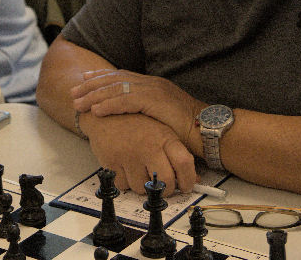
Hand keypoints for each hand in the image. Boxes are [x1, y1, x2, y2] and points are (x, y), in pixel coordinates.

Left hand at [72, 69, 205, 151]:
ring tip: (78, 103)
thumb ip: (148, 111)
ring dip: (95, 96)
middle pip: (115, 79)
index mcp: (153, 85)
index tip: (85, 79)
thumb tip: (132, 117)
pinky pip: (126, 101)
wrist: (206, 129)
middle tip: (74, 91)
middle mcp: (152, 83)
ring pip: (117, 89)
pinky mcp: (155, 101)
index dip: (101, 77)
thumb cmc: (187, 128)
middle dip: (92, 85)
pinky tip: (96, 110)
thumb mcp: (163, 115)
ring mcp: (153, 90)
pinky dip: (109, 105)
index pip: (122, 76)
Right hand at [82, 112, 196, 196]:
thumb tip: (195, 179)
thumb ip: (178, 154)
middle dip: (167, 189)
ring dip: (144, 185)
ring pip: (143, 188)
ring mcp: (129, 155)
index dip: (188, 180)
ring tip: (141, 170)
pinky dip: (126, 182)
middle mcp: (148, 146)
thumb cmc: (137, 122)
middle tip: (164, 186)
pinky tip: (126, 168)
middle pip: (166, 182)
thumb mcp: (162, 131)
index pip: (184, 163)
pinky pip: (123, 186)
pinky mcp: (111, 162)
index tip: (186, 186)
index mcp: (164, 137)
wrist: (105, 112)